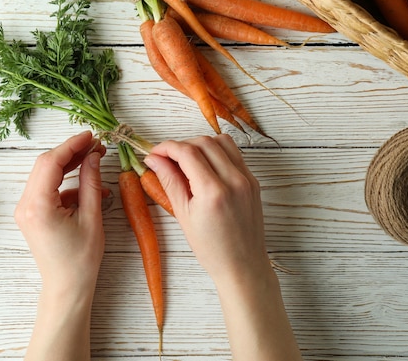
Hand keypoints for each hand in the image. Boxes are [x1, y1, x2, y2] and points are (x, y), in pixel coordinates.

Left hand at [15, 131, 105, 298]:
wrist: (67, 287)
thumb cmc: (80, 259)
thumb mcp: (91, 218)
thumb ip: (91, 183)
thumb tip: (94, 156)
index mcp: (38, 206)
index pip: (51, 162)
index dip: (71, 145)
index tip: (90, 135)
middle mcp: (25, 205)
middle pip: (45, 165)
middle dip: (71, 152)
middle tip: (96, 146)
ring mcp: (26, 209)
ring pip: (46, 174)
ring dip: (69, 165)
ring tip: (94, 159)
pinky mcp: (31, 213)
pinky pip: (47, 188)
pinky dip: (66, 182)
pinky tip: (88, 185)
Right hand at [145, 135, 302, 360]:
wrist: (243, 265)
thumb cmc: (211, 248)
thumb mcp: (183, 215)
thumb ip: (169, 181)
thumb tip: (154, 159)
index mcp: (213, 191)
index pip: (187, 152)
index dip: (167, 148)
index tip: (154, 153)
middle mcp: (233, 180)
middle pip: (204, 142)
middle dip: (181, 144)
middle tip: (166, 158)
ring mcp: (247, 178)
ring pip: (221, 141)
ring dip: (200, 144)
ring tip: (186, 160)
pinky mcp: (253, 180)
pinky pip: (234, 153)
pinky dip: (216, 152)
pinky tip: (204, 166)